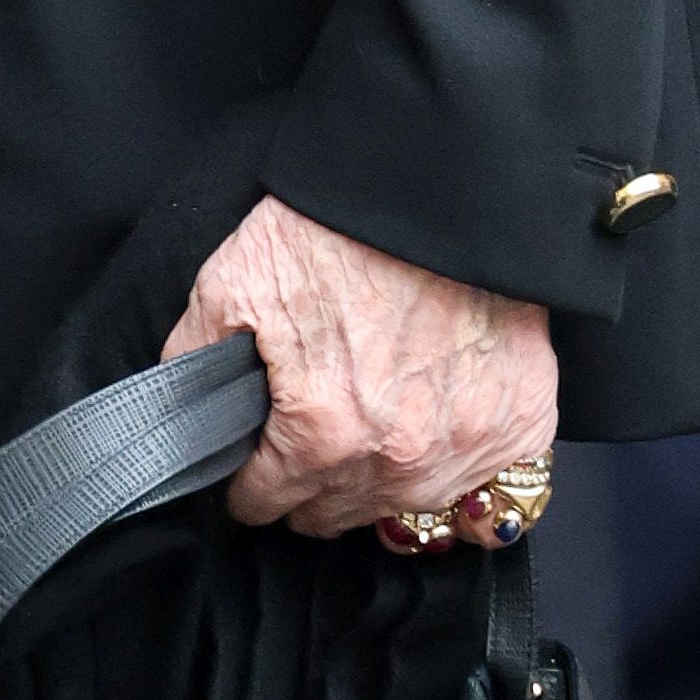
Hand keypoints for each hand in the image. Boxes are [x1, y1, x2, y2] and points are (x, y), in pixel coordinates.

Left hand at [166, 193, 558, 539]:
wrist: (444, 185)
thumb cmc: (340, 227)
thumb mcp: (233, 279)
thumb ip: (196, 356)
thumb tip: (178, 404)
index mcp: (323, 436)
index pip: (263, 503)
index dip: (244, 479)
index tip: (247, 461)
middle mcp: (399, 464)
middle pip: (329, 514)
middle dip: (304, 480)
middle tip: (302, 429)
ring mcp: (467, 452)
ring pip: (399, 507)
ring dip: (373, 476)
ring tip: (362, 418)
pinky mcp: (520, 427)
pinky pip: (477, 480)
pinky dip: (447, 459)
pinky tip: (425, 419)